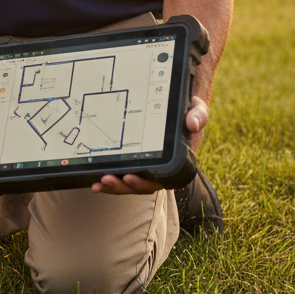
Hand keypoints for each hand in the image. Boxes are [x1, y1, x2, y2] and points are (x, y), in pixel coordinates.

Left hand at [91, 95, 208, 195]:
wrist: (180, 107)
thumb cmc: (189, 111)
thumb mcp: (197, 110)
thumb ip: (198, 116)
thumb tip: (192, 124)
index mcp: (174, 162)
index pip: (159, 179)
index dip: (144, 182)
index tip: (129, 176)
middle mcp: (160, 168)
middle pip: (141, 184)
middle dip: (123, 185)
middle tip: (107, 179)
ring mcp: (146, 165)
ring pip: (130, 182)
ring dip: (114, 186)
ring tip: (99, 183)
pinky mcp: (135, 159)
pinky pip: (122, 172)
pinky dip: (111, 179)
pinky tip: (96, 181)